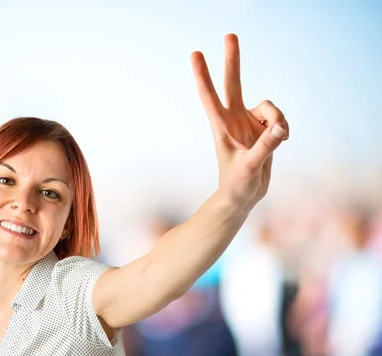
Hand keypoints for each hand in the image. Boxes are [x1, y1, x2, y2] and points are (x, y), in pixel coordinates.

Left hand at [192, 34, 288, 210]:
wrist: (243, 196)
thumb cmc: (237, 184)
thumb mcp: (250, 168)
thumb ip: (266, 147)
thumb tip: (280, 129)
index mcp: (220, 126)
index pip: (209, 96)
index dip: (203, 75)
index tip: (195, 54)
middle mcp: (233, 119)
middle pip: (234, 83)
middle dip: (233, 60)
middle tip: (229, 35)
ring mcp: (248, 122)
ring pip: (269, 106)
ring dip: (278, 119)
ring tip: (280, 139)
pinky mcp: (263, 129)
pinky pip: (278, 119)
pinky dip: (283, 128)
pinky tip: (281, 140)